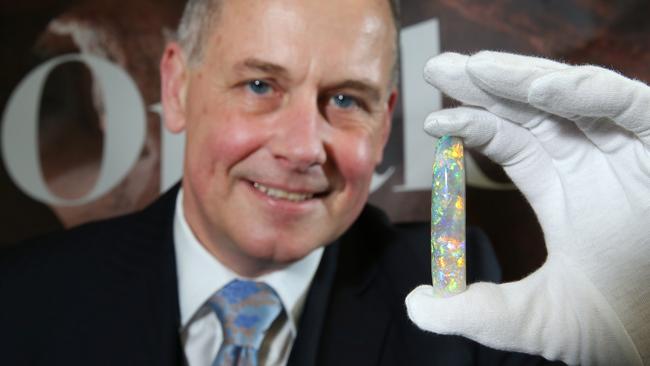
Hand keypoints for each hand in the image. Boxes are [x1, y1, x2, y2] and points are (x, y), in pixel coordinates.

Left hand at [406, 51, 649, 364]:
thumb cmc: (623, 326)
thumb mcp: (536, 319)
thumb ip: (476, 312)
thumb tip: (416, 305)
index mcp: (560, 187)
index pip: (508, 140)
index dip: (471, 124)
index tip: (432, 120)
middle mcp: (591, 160)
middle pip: (529, 108)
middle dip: (484, 85)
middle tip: (438, 67)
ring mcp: (627, 149)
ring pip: (570, 95)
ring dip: (521, 78)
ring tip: (474, 68)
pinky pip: (629, 104)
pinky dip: (587, 92)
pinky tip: (538, 88)